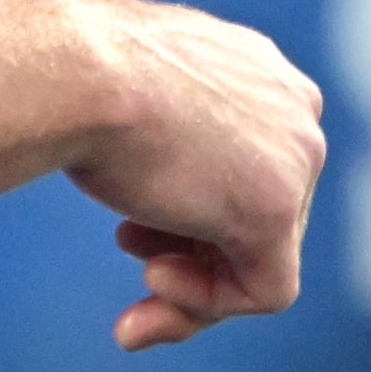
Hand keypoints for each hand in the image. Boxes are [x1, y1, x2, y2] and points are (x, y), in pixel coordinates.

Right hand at [62, 0, 325, 349]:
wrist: (74, 71)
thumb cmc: (83, 75)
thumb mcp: (137, 97)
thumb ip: (171, 130)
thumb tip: (171, 184)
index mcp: (263, 72)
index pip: (246, 165)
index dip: (190, 210)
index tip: (128, 233)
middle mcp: (295, 109)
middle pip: (256, 210)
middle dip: (191, 250)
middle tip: (132, 261)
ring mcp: (296, 160)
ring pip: (263, 255)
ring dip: (196, 286)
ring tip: (142, 281)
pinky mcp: (275, 212)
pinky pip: (264, 288)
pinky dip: (206, 301)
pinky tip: (153, 279)